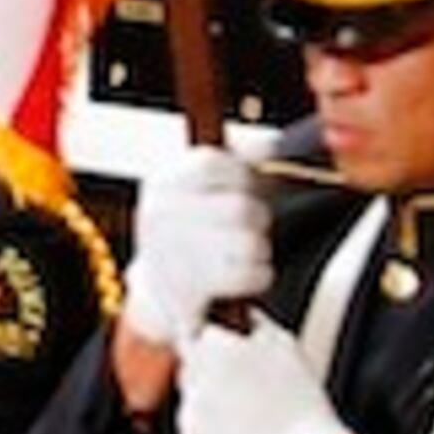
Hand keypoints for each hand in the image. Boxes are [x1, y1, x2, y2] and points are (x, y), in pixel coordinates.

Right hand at [123, 139, 274, 349]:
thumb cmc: (188, 228)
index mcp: (162, 183)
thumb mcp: (197, 186)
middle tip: (248, 224)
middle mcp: (161, 215)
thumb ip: (236, 159)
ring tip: (245, 249)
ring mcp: (174, 253)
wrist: (160, 288)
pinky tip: (245, 272)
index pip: (211, 163)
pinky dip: (259, 274)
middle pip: (239, 207)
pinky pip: (252, 275)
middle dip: (256, 217)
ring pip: (251, 242)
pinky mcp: (192, 289)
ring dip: (259, 247)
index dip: (240, 175)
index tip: (243, 187)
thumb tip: (273, 144)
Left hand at [173, 315, 352, 433]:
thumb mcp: (286, 347)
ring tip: (251, 418)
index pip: (200, 336)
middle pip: (192, 368)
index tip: (233, 358)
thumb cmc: (301, 405)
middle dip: (212, 374)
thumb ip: (255, 322)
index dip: (219, 347)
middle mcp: (193, 380)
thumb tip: (242, 315)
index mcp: (213, 349)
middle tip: (247, 391)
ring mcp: (188, 415)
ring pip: (193, 402)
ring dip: (213, 406)